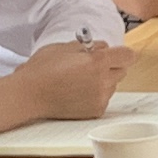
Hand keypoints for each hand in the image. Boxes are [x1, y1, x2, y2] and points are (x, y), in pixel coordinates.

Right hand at [0, 36, 131, 127]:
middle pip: (122, 70)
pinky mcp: (96, 111)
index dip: (122, 53)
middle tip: (91, 66)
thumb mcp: (65, 47)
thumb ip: (89, 46)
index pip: (128, 56)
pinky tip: (77, 92)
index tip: (116, 54)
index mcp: (97, 61)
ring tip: (80, 80)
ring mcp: (100, 98)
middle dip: (111, 66)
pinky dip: (96, 95)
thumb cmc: (42, 69)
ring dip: (104, 81)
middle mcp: (103, 81)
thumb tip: (103, 48)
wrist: (29, 95)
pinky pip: (104, 98)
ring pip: (113, 85)